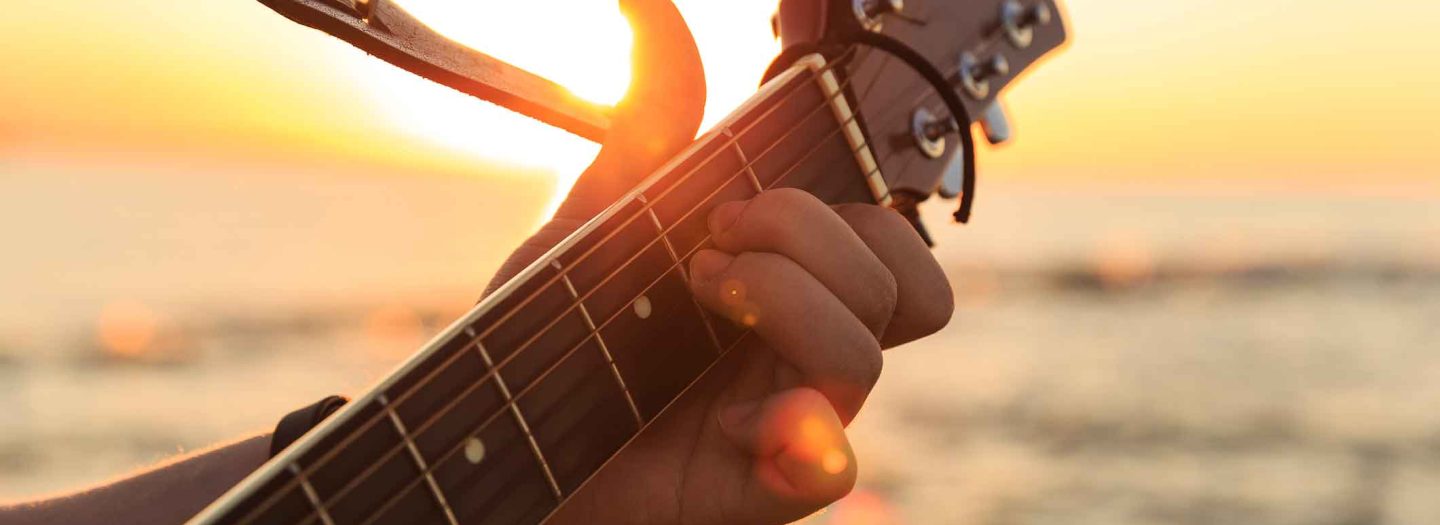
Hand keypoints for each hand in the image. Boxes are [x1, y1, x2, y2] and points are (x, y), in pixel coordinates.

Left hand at [485, 1, 952, 522]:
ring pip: (866, 351)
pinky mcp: (765, 487)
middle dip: (806, 235)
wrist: (490, 433)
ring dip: (782, 298)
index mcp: (795, 288)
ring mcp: (794, 419)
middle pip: (905, 282)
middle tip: (709, 244)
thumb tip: (649, 5)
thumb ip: (647, 124)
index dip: (845, 208)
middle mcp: (808, 350)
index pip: (893, 242)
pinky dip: (793, 427)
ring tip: (698, 294)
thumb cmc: (557, 336)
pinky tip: (735, 418)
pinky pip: (830, 460)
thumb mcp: (600, 217)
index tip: (739, 196)